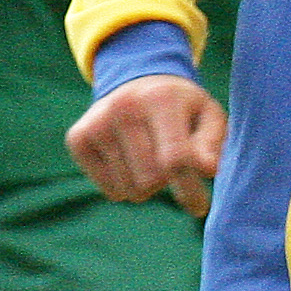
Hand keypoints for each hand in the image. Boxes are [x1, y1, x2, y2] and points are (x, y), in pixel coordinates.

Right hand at [66, 76, 224, 215]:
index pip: (174, 159)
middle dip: (167, 183)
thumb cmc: (182, 109)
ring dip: (146, 185)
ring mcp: (96, 123)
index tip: (198, 208)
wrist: (137, 82)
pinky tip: (129, 161)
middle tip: (170, 165)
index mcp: (160, 100)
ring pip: (129, 190)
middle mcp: (123, 108)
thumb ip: (212, 143)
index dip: (189, 190)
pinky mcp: (77, 139)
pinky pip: (110, 191)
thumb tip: (208, 169)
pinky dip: (124, 186)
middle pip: (150, 180)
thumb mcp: (208, 116)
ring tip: (149, 157)